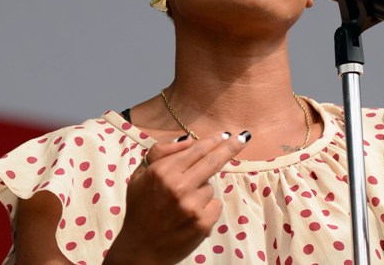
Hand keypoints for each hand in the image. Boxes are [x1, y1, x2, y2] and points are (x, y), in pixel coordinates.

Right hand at [104, 131, 250, 264]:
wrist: (140, 249)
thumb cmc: (140, 208)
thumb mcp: (140, 175)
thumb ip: (161, 152)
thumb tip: (189, 140)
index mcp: (162, 171)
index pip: (196, 150)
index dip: (213, 141)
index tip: (225, 135)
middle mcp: (178, 186)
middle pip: (213, 161)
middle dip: (230, 147)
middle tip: (243, 138)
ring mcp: (192, 205)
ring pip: (210, 186)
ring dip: (201, 190)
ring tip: (182, 204)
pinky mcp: (202, 222)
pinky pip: (215, 204)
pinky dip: (207, 208)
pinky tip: (190, 216)